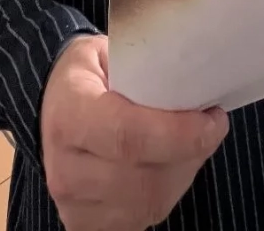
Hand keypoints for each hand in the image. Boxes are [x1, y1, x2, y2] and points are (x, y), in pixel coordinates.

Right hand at [41, 35, 228, 230]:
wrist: (50, 104)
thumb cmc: (86, 73)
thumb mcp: (108, 51)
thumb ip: (146, 67)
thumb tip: (196, 79)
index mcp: (70, 114)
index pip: (129, 136)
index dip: (179, 133)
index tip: (213, 119)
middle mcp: (65, 167)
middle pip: (146, 178)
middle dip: (190, 154)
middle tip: (209, 126)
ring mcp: (73, 203)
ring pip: (151, 202)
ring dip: (183, 174)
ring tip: (189, 143)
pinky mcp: (85, 224)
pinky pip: (143, 218)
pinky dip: (166, 193)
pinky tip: (167, 166)